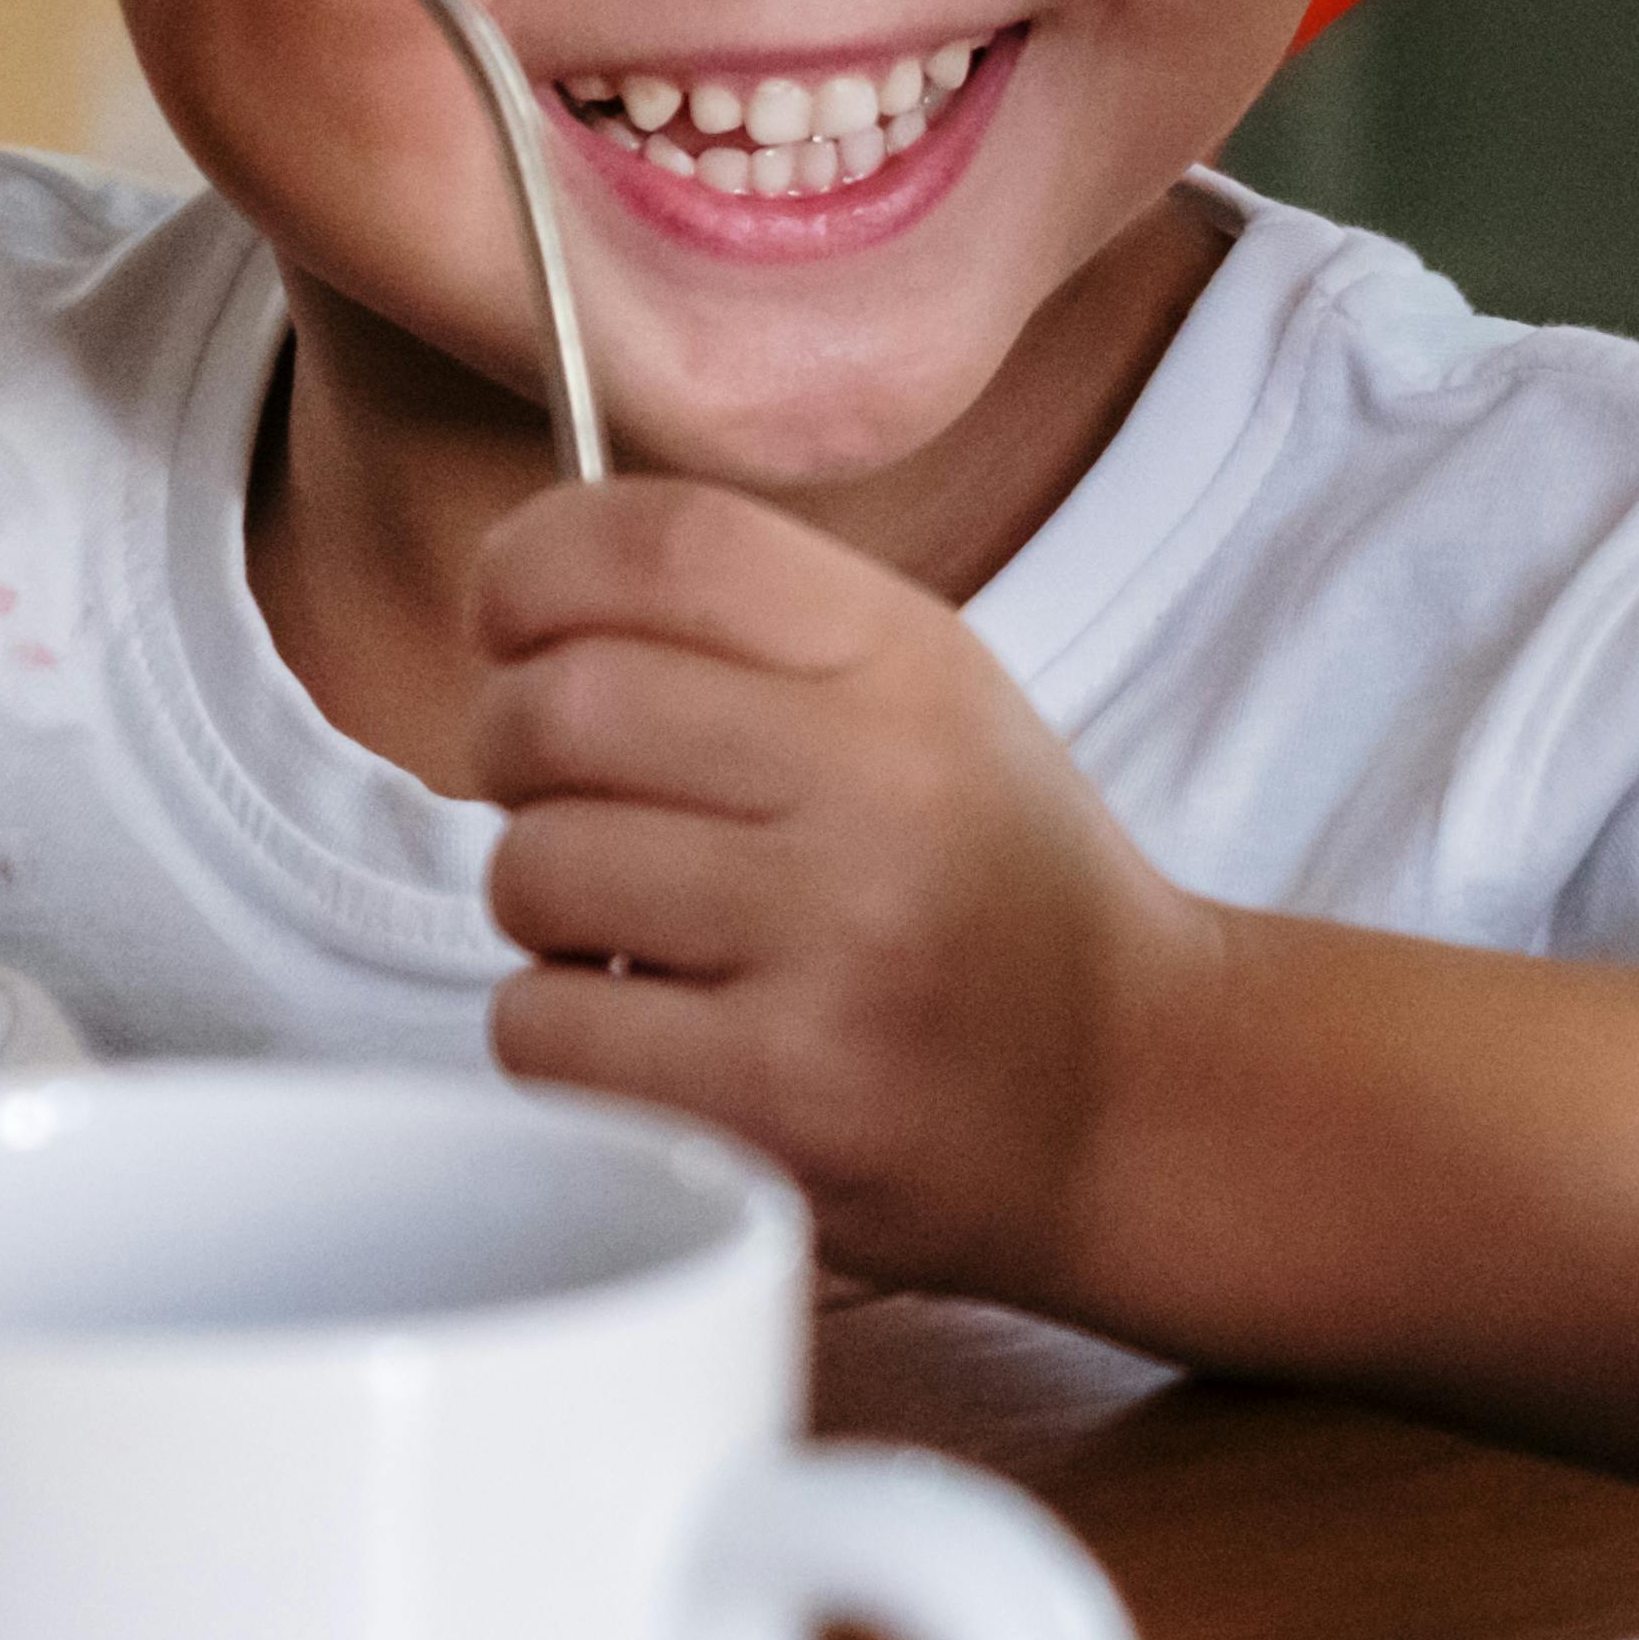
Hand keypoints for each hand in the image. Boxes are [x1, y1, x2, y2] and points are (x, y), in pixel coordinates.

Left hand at [459, 477, 1195, 1296]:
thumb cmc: (984, 884)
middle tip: (569, 799)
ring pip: (533, 872)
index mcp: (909, 661)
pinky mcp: (785, 1099)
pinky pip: (545, 1030)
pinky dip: (563, 1037)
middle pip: (559, 704)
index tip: (510, 622)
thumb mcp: (921, 695)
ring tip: (642, 932)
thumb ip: (744, 625)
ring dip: (545, 908)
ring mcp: (838, 948)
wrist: (1130, 1094)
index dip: (531, 566)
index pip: (660, 540)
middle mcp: (882, 786)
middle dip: (512, 751)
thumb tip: (509, 592)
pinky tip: (658, 1035)